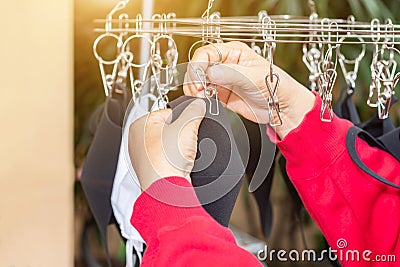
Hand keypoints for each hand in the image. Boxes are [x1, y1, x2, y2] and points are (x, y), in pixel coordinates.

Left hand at [128, 99, 205, 190]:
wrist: (166, 190)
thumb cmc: (166, 160)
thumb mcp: (186, 126)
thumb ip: (194, 111)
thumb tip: (198, 104)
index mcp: (139, 124)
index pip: (167, 113)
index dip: (182, 118)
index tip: (189, 124)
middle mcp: (136, 141)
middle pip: (168, 129)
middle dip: (180, 134)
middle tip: (185, 141)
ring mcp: (143, 158)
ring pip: (169, 146)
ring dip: (178, 149)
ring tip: (181, 155)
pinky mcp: (152, 171)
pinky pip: (168, 160)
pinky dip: (175, 162)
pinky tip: (178, 165)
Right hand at [184, 41, 314, 137]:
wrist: (281, 108)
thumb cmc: (277, 87)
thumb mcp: (255, 77)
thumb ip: (232, 74)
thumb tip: (211, 72)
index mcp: (234, 52)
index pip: (206, 53)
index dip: (199, 65)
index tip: (200, 79)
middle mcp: (225, 64)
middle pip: (198, 67)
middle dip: (195, 79)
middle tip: (199, 91)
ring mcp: (221, 80)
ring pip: (198, 81)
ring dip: (196, 90)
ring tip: (202, 97)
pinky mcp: (220, 95)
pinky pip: (203, 94)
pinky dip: (200, 99)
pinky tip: (205, 102)